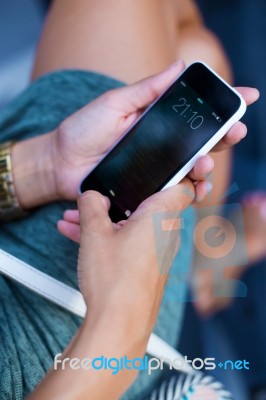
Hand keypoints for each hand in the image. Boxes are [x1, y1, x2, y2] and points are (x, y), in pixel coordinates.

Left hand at [50, 60, 258, 200]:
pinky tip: (194, 189)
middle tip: (233, 132)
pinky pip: (174, 194)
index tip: (245, 98)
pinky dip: (189, 193)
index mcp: (157, 122)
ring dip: (207, 168)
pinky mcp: (147, 191)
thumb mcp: (116, 103)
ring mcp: (156, 170)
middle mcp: (162, 146)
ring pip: (193, 172)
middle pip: (202, 144)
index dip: (222, 107)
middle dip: (223, 138)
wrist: (60, 163)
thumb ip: (148, 89)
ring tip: (205, 164)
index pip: (195, 114)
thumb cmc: (83, 130)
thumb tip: (179, 64)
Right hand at [73, 179, 194, 336]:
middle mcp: (166, 233)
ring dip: (106, 222)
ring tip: (75, 223)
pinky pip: (131, 244)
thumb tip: (92, 196)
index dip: (170, 175)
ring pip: (132, 226)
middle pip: (144, 206)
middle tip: (91, 204)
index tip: (150, 172)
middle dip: (115, 203)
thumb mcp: (95, 233)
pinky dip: (111, 239)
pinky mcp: (149, 267)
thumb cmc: (114, 280)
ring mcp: (159, 252)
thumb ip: (92, 206)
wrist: (119, 325)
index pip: (181, 186)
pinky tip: (80, 240)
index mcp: (160, 217)